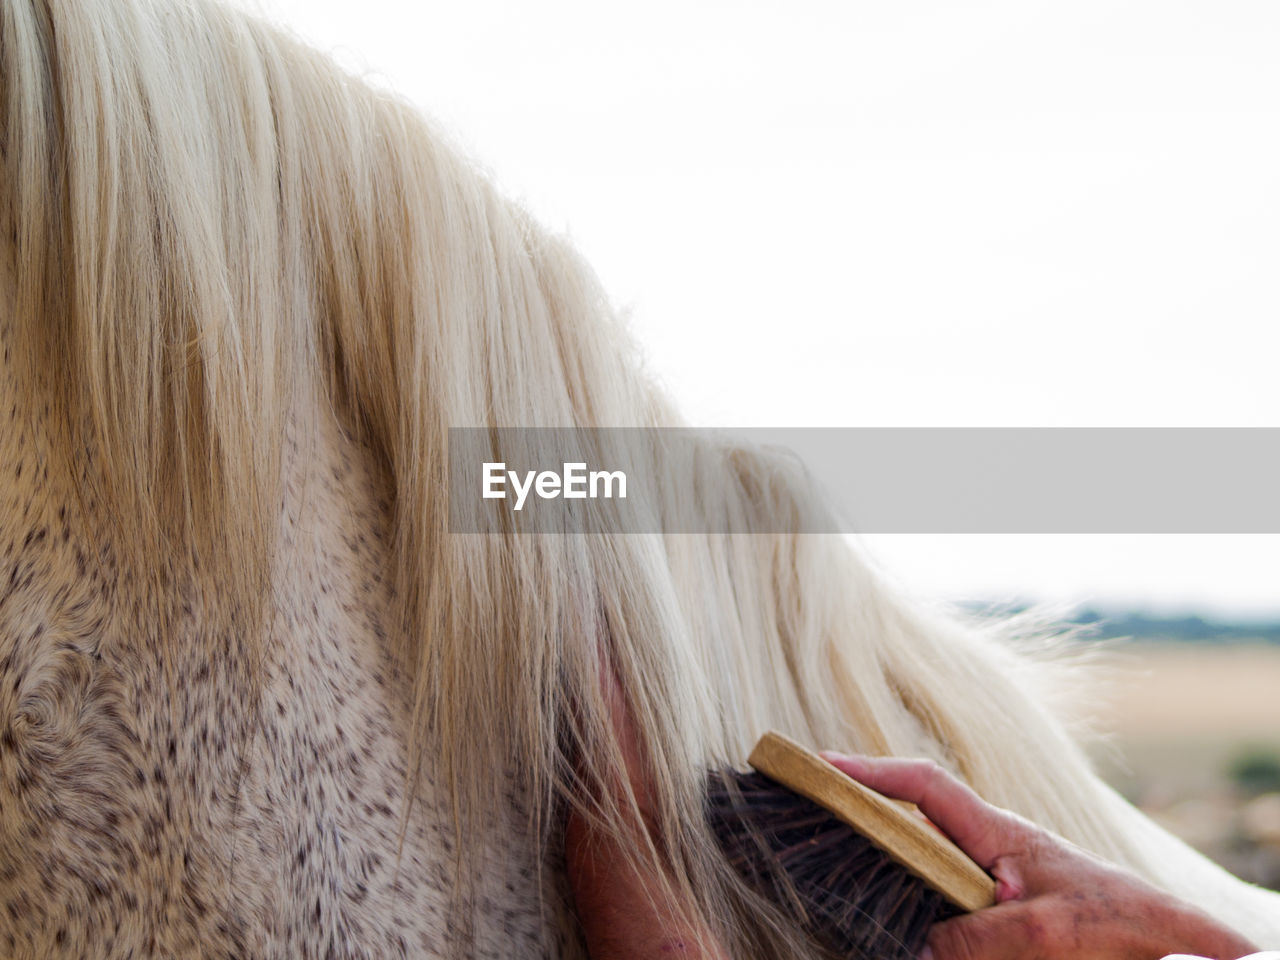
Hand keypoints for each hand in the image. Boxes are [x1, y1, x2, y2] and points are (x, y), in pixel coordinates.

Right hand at [820, 752, 1259, 959]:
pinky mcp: (992, 911)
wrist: (1162, 939)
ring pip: (918, 863)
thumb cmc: (1116, 919)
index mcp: (997, 829)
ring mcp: (986, 877)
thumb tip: (916, 947)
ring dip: (876, 863)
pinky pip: (935, 899)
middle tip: (804, 810)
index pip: (924, 786)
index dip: (871, 771)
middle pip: (909, 817)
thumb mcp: (1048, 929)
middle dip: (858, 807)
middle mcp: (985, 845)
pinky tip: (879, 921)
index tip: (821, 766)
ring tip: (824, 864)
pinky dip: (904, 903)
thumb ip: (982, 935)